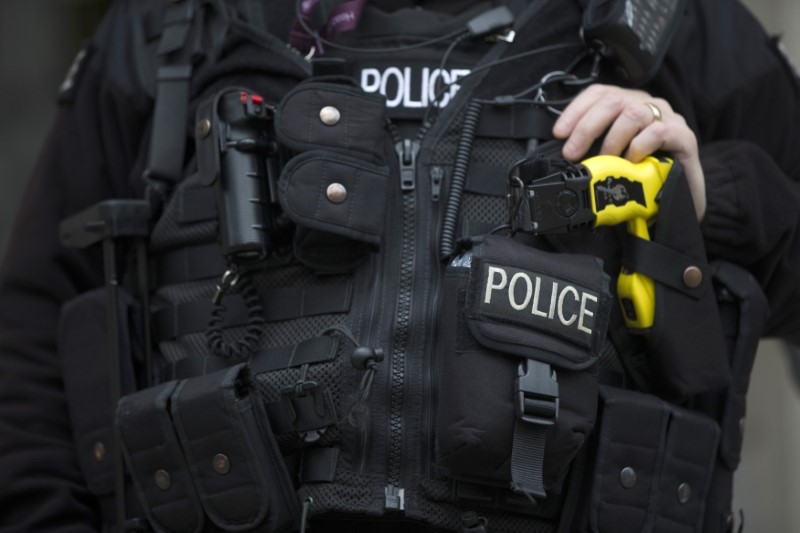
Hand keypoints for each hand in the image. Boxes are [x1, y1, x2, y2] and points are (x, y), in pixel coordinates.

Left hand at [553, 84, 705, 219]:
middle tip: (572, 153)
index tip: (559, 133)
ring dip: (612, 140)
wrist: (679, 197)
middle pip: (613, 101)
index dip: (575, 110)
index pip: (599, 93)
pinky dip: (638, 147)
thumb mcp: (612, 156)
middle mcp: (648, 105)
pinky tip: (631, 162)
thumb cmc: (642, 174)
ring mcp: (668, 118)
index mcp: (628, 104)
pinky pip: (657, 132)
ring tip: (605, 161)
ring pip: (633, 114)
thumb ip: (593, 146)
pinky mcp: (683, 136)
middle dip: (586, 127)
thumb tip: (564, 148)